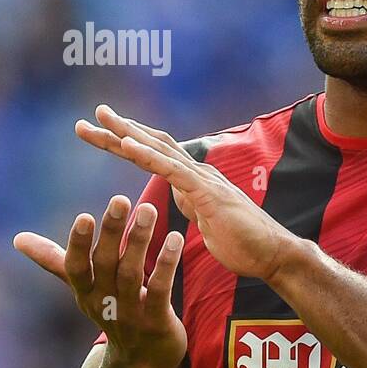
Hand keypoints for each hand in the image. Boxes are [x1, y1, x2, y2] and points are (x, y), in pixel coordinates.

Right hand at [13, 196, 186, 367]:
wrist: (141, 363)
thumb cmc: (112, 313)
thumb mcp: (83, 289)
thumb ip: (55, 262)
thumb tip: (17, 239)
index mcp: (85, 292)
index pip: (75, 267)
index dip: (78, 243)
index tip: (84, 216)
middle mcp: (104, 301)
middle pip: (106, 264)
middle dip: (112, 232)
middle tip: (121, 200)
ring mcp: (130, 312)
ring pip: (132, 273)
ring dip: (140, 241)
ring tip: (149, 210)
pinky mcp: (156, 321)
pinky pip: (160, 290)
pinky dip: (166, 265)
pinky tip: (177, 239)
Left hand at [74, 105, 297, 280]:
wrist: (273, 255)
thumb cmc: (243, 243)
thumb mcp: (207, 221)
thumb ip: (193, 205)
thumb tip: (181, 197)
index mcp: (193, 181)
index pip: (156, 155)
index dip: (128, 142)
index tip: (101, 131)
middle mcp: (197, 173)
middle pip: (153, 144)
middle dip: (121, 129)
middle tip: (94, 112)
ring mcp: (202, 180)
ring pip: (158, 150)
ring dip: (127, 133)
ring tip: (102, 117)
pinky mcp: (207, 193)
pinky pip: (171, 171)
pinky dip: (147, 156)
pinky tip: (126, 145)